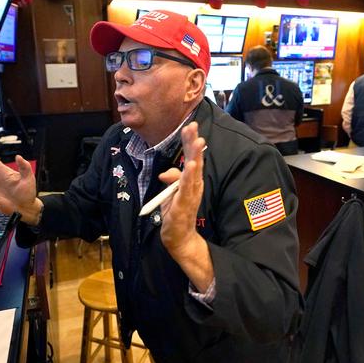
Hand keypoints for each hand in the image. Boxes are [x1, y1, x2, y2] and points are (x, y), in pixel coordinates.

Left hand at [158, 122, 205, 259]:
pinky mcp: (184, 204)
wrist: (179, 237)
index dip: (190, 142)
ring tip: (198, 142)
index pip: (191, 157)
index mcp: (192, 180)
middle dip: (194, 143)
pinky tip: (191, 166)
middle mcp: (195, 185)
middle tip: (194, 126)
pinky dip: (188, 177)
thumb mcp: (171, 193)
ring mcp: (191, 194)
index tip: (190, 125)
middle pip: (195, 160)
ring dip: (195, 156)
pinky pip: (186, 188)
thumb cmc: (176, 213)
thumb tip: (166, 173)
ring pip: (194, 172)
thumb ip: (171, 179)